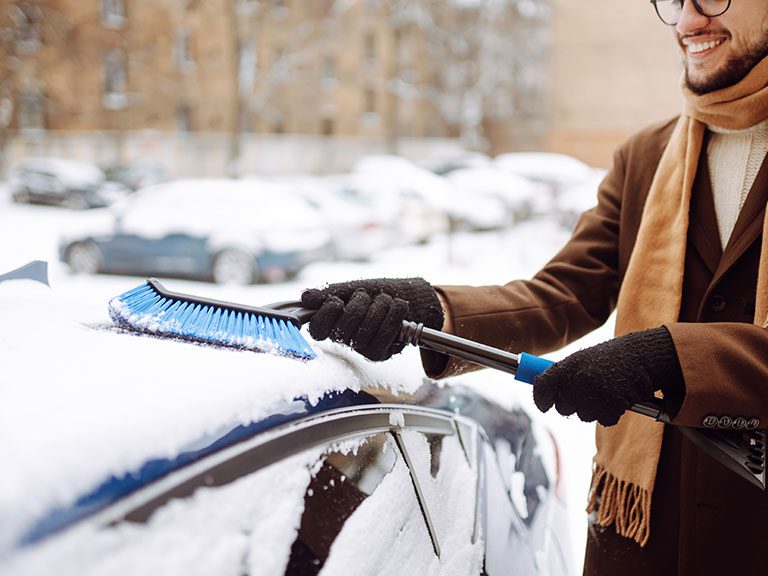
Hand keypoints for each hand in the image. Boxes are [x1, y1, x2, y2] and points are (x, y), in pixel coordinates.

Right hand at [301, 278, 443, 360]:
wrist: (409, 296)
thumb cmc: (377, 292)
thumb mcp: (352, 287)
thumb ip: (328, 292)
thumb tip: (305, 298)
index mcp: (331, 322)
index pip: (317, 329)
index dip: (326, 314)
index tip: (337, 301)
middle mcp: (344, 339)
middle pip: (343, 328)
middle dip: (360, 303)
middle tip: (368, 297)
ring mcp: (361, 348)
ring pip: (365, 330)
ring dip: (380, 306)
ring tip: (385, 301)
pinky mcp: (380, 353)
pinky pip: (383, 336)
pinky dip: (394, 314)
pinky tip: (398, 308)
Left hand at [532, 327, 683, 425]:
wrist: (641, 357)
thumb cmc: (609, 359)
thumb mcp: (582, 360)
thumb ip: (563, 375)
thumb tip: (542, 393)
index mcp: (566, 367)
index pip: (542, 387)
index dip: (541, 399)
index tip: (544, 405)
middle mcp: (576, 382)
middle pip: (562, 407)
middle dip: (571, 403)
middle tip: (586, 392)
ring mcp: (592, 396)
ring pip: (583, 415)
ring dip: (593, 407)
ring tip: (606, 389)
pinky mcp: (610, 408)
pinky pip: (603, 419)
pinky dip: (610, 412)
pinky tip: (617, 396)